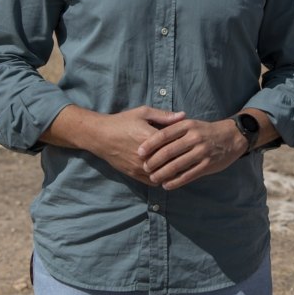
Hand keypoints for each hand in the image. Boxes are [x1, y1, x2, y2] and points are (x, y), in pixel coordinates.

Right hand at [43, 105, 184, 183]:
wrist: (99, 135)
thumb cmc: (122, 121)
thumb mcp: (143, 113)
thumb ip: (164, 116)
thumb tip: (184, 116)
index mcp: (149, 138)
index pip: (173, 146)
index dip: (185, 147)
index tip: (194, 146)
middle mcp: (145, 155)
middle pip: (170, 163)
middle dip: (182, 162)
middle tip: (194, 160)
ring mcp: (138, 167)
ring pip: (162, 175)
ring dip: (172, 173)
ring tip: (184, 169)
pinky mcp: (133, 174)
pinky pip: (151, 182)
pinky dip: (161, 180)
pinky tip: (169, 175)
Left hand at [137, 116, 243, 189]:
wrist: (232, 137)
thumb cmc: (206, 131)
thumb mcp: (191, 123)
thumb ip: (174, 127)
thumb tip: (152, 135)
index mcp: (187, 125)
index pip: (163, 135)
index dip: (149, 144)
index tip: (139, 152)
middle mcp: (194, 138)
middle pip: (168, 151)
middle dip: (153, 161)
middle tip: (145, 167)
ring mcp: (201, 152)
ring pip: (176, 165)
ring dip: (162, 174)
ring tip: (153, 178)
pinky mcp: (207, 165)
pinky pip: (187, 176)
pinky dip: (175, 182)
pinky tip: (166, 185)